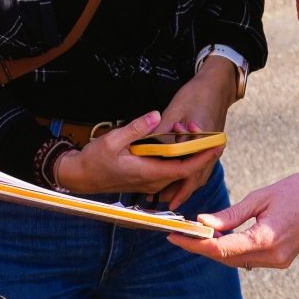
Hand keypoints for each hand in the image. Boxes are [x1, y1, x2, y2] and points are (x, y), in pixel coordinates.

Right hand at [56, 111, 205, 197]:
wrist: (81, 177)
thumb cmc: (94, 160)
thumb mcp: (112, 140)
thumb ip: (136, 128)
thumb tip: (156, 115)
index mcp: (148, 173)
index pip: (184, 168)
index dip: (202, 157)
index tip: (216, 146)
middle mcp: (153, 181)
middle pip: (186, 170)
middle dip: (199, 153)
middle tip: (210, 134)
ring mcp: (151, 183)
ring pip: (178, 171)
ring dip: (189, 155)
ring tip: (197, 135)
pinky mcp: (148, 180)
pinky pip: (170, 171)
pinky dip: (178, 159)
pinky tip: (180, 145)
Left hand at [150, 59, 241, 209]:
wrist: (218, 83)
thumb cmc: (198, 93)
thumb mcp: (176, 110)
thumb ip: (163, 130)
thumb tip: (149, 145)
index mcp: (202, 141)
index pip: (189, 170)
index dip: (179, 187)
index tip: (168, 199)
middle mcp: (210, 147)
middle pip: (196, 176)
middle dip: (181, 190)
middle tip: (166, 203)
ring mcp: (213, 146)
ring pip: (200, 171)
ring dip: (186, 183)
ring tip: (170, 194)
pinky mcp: (211, 142)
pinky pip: (202, 162)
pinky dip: (191, 172)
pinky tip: (181, 174)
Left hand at [168, 172, 298, 269]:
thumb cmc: (295, 191)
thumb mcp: (259, 197)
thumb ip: (230, 214)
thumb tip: (202, 223)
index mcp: (265, 239)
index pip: (220, 248)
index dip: (195, 244)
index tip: (175, 237)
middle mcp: (272, 256)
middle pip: (226, 258)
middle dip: (202, 247)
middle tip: (181, 234)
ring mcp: (278, 261)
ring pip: (236, 261)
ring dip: (216, 250)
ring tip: (197, 234)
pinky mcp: (281, 261)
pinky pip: (249, 259)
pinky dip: (233, 250)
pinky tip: (221, 238)